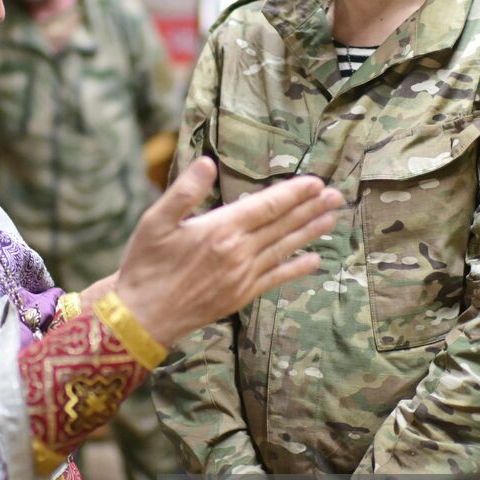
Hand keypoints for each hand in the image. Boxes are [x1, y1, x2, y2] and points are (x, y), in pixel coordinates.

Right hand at [115, 158, 342, 346]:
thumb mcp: (155, 221)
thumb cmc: (145, 264)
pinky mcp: (241, 295)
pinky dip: (297, 268)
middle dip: (311, 208)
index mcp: (220, 230)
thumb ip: (184, 191)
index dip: (294, 193)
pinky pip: (276, 278)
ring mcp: (243, 276)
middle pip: (282, 225)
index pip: (266, 206)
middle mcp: (238, 253)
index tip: (316, 182)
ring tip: (332, 218)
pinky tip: (314, 260)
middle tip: (337, 195)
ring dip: (310, 232)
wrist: (142, 315)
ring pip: (284, 249)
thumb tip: (207, 163)